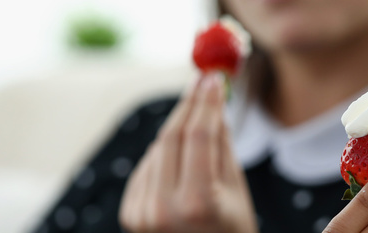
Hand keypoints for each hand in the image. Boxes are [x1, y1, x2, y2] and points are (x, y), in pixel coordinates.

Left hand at [119, 73, 257, 232]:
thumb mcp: (238, 193)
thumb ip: (222, 147)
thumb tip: (213, 104)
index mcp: (198, 203)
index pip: (198, 136)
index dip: (206, 102)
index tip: (213, 78)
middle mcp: (162, 208)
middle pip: (171, 137)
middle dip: (188, 106)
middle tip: (202, 82)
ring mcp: (141, 213)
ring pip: (158, 150)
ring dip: (177, 130)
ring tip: (198, 123)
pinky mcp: (130, 214)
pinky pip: (147, 168)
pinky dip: (163, 155)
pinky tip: (178, 158)